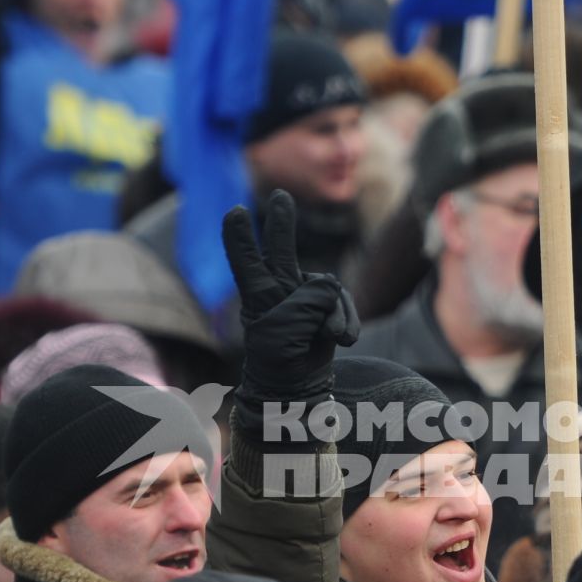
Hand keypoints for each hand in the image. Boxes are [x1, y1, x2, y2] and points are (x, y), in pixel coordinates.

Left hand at [224, 190, 359, 431]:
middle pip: (281, 249)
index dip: (241, 237)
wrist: (298, 385)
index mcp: (258, 293)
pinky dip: (346, 322)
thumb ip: (309, 298)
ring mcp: (304, 297)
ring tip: (329, 338)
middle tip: (280, 195)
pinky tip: (341, 340)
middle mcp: (280, 289)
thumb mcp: (286, 326)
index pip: (246, 260)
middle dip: (282, 222)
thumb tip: (331, 286)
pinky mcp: (327, 308)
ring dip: (333, 315)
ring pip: (328, 289)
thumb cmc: (280, 358)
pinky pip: (343, 303)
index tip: (235, 212)